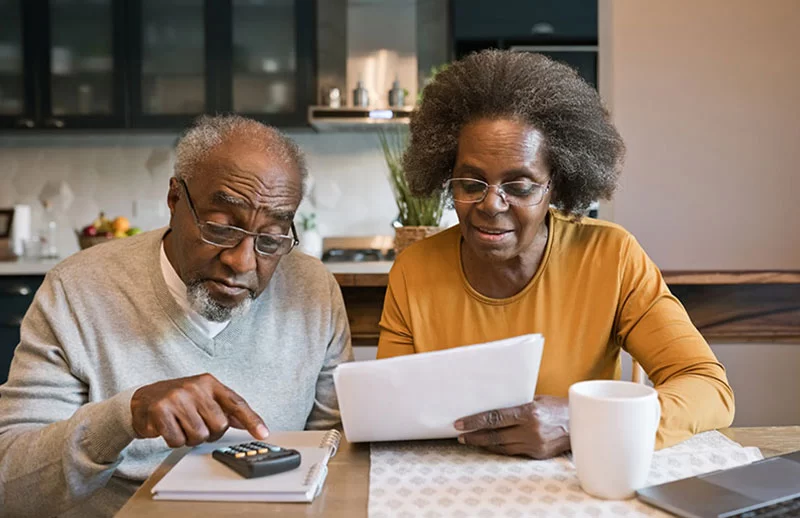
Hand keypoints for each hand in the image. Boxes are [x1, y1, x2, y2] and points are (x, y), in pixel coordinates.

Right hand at [131, 373, 268, 447]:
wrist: (143, 399)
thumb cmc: (179, 400)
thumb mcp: (204, 397)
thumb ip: (227, 409)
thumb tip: (251, 424)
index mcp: (210, 383)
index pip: (236, 403)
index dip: (252, 420)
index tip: (263, 434)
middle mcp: (195, 387)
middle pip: (219, 426)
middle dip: (209, 433)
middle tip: (196, 425)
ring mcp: (177, 397)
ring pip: (199, 435)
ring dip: (190, 438)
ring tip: (181, 425)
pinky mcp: (160, 410)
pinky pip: (177, 440)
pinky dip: (174, 440)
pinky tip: (168, 428)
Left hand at [454, 395, 569, 458]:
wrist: (581, 423)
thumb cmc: (555, 406)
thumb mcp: (535, 400)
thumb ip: (515, 405)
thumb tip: (490, 406)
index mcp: (528, 412)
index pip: (494, 418)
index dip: (474, 421)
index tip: (460, 423)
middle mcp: (530, 430)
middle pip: (494, 435)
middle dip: (474, 435)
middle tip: (460, 434)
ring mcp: (534, 444)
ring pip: (501, 446)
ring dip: (484, 444)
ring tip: (470, 440)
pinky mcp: (537, 454)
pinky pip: (512, 452)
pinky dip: (499, 448)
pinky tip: (489, 445)